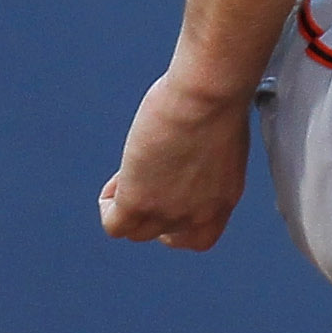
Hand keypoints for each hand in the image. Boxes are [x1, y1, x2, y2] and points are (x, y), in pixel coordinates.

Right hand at [97, 70, 256, 248]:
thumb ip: (206, 160)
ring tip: (133, 168)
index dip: (179, 220)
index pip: (200, 236)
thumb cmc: (218, 99)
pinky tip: (118, 178)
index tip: (171, 192)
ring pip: (136, 231)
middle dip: (153, 204)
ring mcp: (167, 212)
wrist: (207, 96)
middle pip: (164, 233)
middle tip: (149, 171)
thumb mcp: (221, 140)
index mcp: (223, 199)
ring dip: (128, 202)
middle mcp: (197, 214)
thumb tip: (187, 150)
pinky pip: (114, 223)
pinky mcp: (137, 201)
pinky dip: (108, 204)